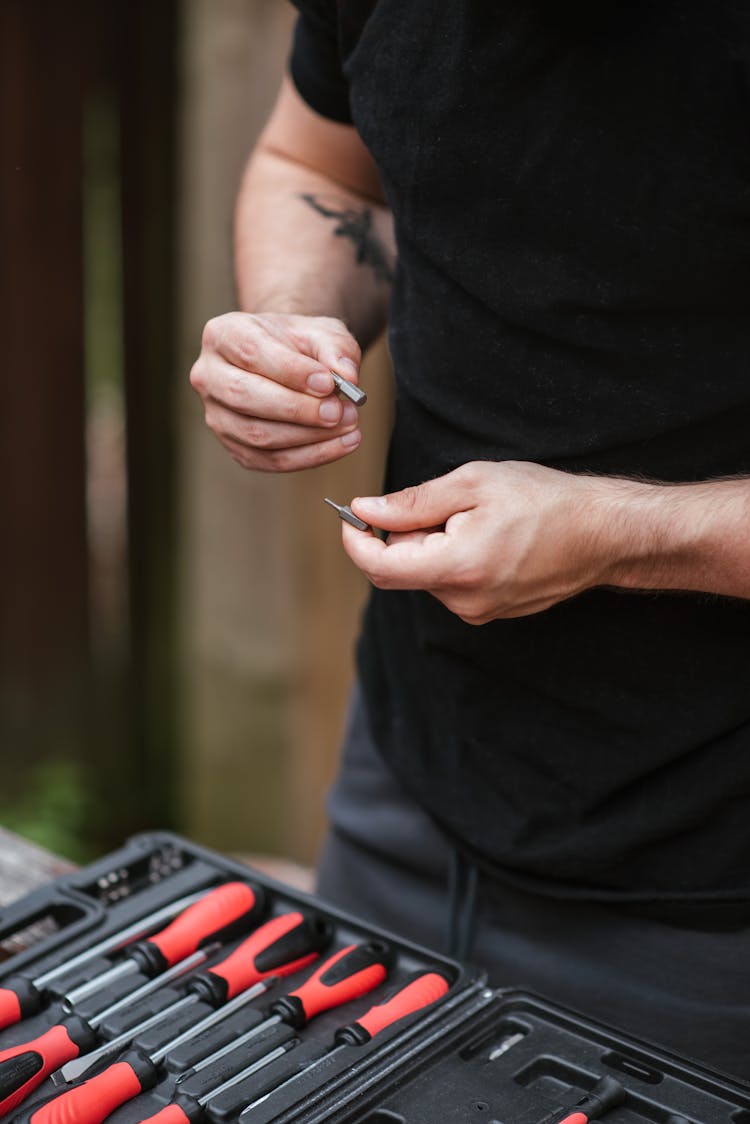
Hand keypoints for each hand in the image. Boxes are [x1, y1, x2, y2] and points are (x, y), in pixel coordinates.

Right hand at [190, 311, 362, 471]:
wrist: (290, 362)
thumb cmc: (301, 345)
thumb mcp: (322, 332)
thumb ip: (336, 349)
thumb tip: (347, 376)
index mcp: (223, 335)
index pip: (250, 353)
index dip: (290, 370)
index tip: (328, 382)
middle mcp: (209, 376)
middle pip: (245, 396)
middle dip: (297, 409)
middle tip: (339, 411)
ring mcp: (217, 416)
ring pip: (257, 435)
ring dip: (308, 436)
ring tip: (349, 425)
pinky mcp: (235, 447)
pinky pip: (270, 460)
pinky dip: (310, 456)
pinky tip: (342, 444)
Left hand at [341, 461, 619, 621]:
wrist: (603, 533)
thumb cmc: (544, 500)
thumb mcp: (473, 484)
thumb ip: (412, 502)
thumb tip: (364, 511)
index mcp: (456, 568)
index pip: (380, 567)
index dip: (356, 541)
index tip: (350, 518)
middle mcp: (464, 601)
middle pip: (404, 569)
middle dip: (408, 535)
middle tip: (445, 503)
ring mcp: (479, 612)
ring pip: (428, 575)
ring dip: (435, 545)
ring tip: (480, 520)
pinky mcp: (491, 612)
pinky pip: (453, 585)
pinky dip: (455, 559)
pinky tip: (492, 539)